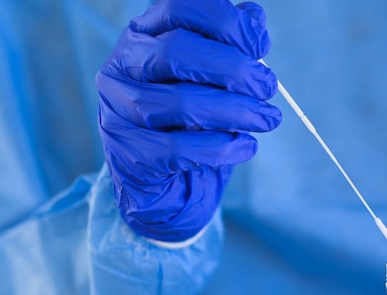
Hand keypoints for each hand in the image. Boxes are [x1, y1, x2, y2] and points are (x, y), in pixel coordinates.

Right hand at [96, 0, 280, 242]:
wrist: (168, 185)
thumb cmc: (193, 123)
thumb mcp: (214, 81)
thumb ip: (231, 47)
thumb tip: (255, 17)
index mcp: (145, 34)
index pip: (180, 8)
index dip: (226, 23)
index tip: (262, 45)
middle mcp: (124, 65)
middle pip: (178, 52)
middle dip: (235, 69)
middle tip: (268, 87)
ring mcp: (119, 110)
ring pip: (180, 102)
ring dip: (236, 111)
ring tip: (267, 119)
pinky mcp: (127, 153)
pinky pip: (177, 148)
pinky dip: (220, 148)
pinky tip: (245, 147)